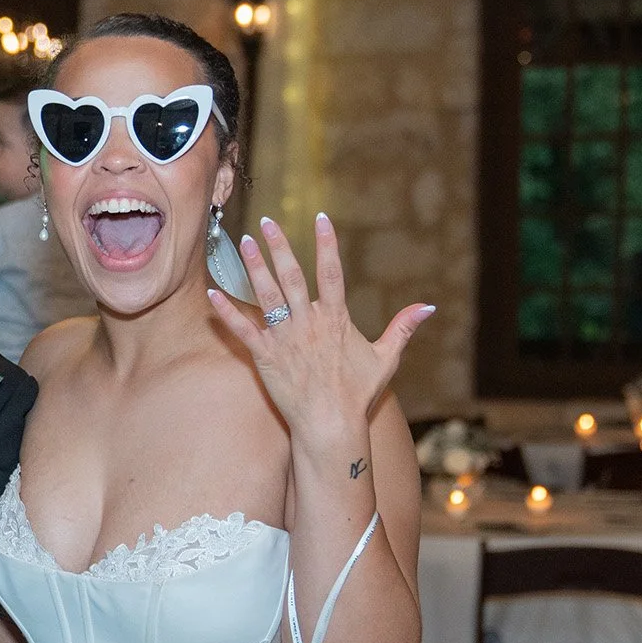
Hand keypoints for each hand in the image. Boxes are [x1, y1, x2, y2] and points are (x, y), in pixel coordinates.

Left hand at [208, 213, 432, 447]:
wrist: (331, 425)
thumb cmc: (358, 394)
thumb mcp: (386, 358)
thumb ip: (403, 328)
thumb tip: (428, 306)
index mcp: (336, 319)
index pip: (331, 272)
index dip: (326, 243)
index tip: (320, 218)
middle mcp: (309, 323)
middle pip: (292, 276)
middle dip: (279, 246)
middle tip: (267, 222)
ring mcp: (285, 339)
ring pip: (267, 296)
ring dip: (254, 268)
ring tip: (243, 243)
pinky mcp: (265, 357)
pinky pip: (243, 330)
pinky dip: (227, 312)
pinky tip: (212, 293)